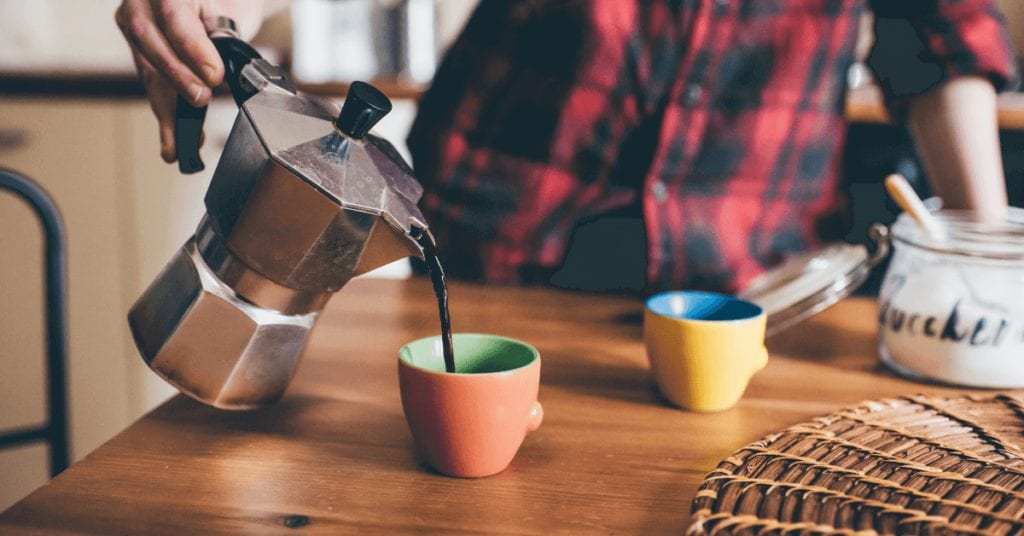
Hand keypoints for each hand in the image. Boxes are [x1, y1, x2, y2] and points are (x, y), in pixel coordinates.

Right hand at [115, 0, 266, 162]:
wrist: (215, 0)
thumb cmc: (224, 0)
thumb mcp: (230, 8)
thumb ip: (223, 33)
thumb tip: (217, 72)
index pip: (173, 17)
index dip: (192, 48)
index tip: (213, 74)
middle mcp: (141, 4)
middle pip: (149, 43)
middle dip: (177, 77)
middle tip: (202, 99)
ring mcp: (135, 28)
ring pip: (148, 71)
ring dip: (168, 110)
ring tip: (184, 143)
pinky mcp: (140, 54)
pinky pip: (152, 87)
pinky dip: (167, 119)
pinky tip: (175, 148)